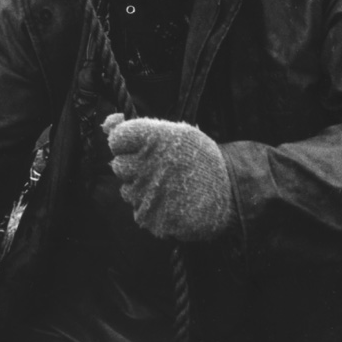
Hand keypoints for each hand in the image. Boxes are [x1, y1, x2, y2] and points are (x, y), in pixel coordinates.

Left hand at [103, 113, 234, 241]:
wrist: (234, 191)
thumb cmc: (201, 158)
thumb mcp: (174, 132)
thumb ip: (135, 128)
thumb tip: (107, 123)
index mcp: (153, 138)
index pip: (116, 138)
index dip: (125, 144)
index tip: (139, 148)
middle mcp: (146, 164)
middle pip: (117, 165)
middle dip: (133, 167)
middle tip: (158, 169)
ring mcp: (148, 194)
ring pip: (126, 190)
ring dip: (141, 189)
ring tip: (169, 187)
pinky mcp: (153, 218)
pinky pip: (138, 212)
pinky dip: (151, 209)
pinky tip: (172, 203)